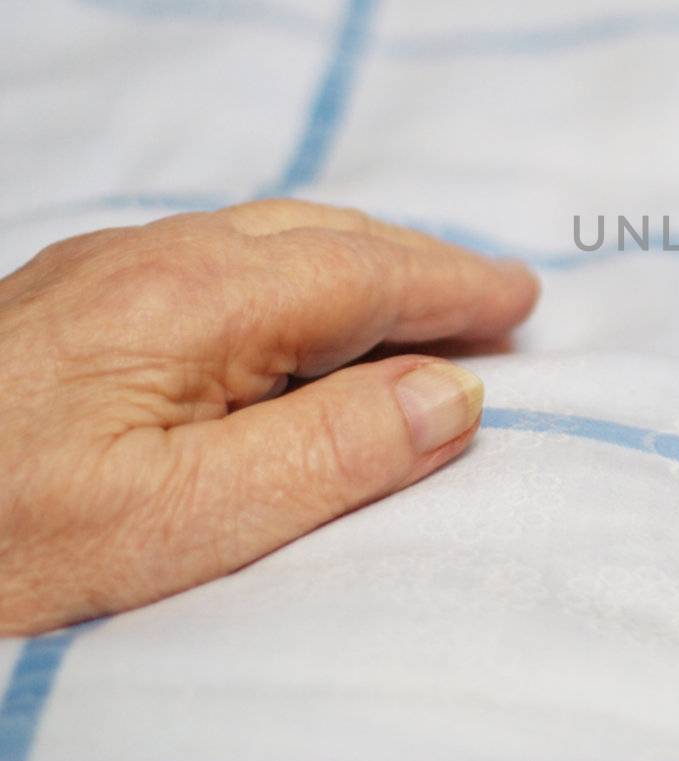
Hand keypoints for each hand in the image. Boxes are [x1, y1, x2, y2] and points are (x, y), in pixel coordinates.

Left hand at [0, 200, 538, 634]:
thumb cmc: (2, 544)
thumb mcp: (179, 525)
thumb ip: (326, 453)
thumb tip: (451, 392)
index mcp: (184, 302)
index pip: (357, 274)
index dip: (449, 286)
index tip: (524, 301)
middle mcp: (142, 263)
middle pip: (317, 236)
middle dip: (416, 261)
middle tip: (496, 297)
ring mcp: (94, 276)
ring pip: (264, 240)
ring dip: (357, 260)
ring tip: (418, 298)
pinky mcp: (63, 306)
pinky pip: (217, 260)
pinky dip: (295, 273)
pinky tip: (295, 311)